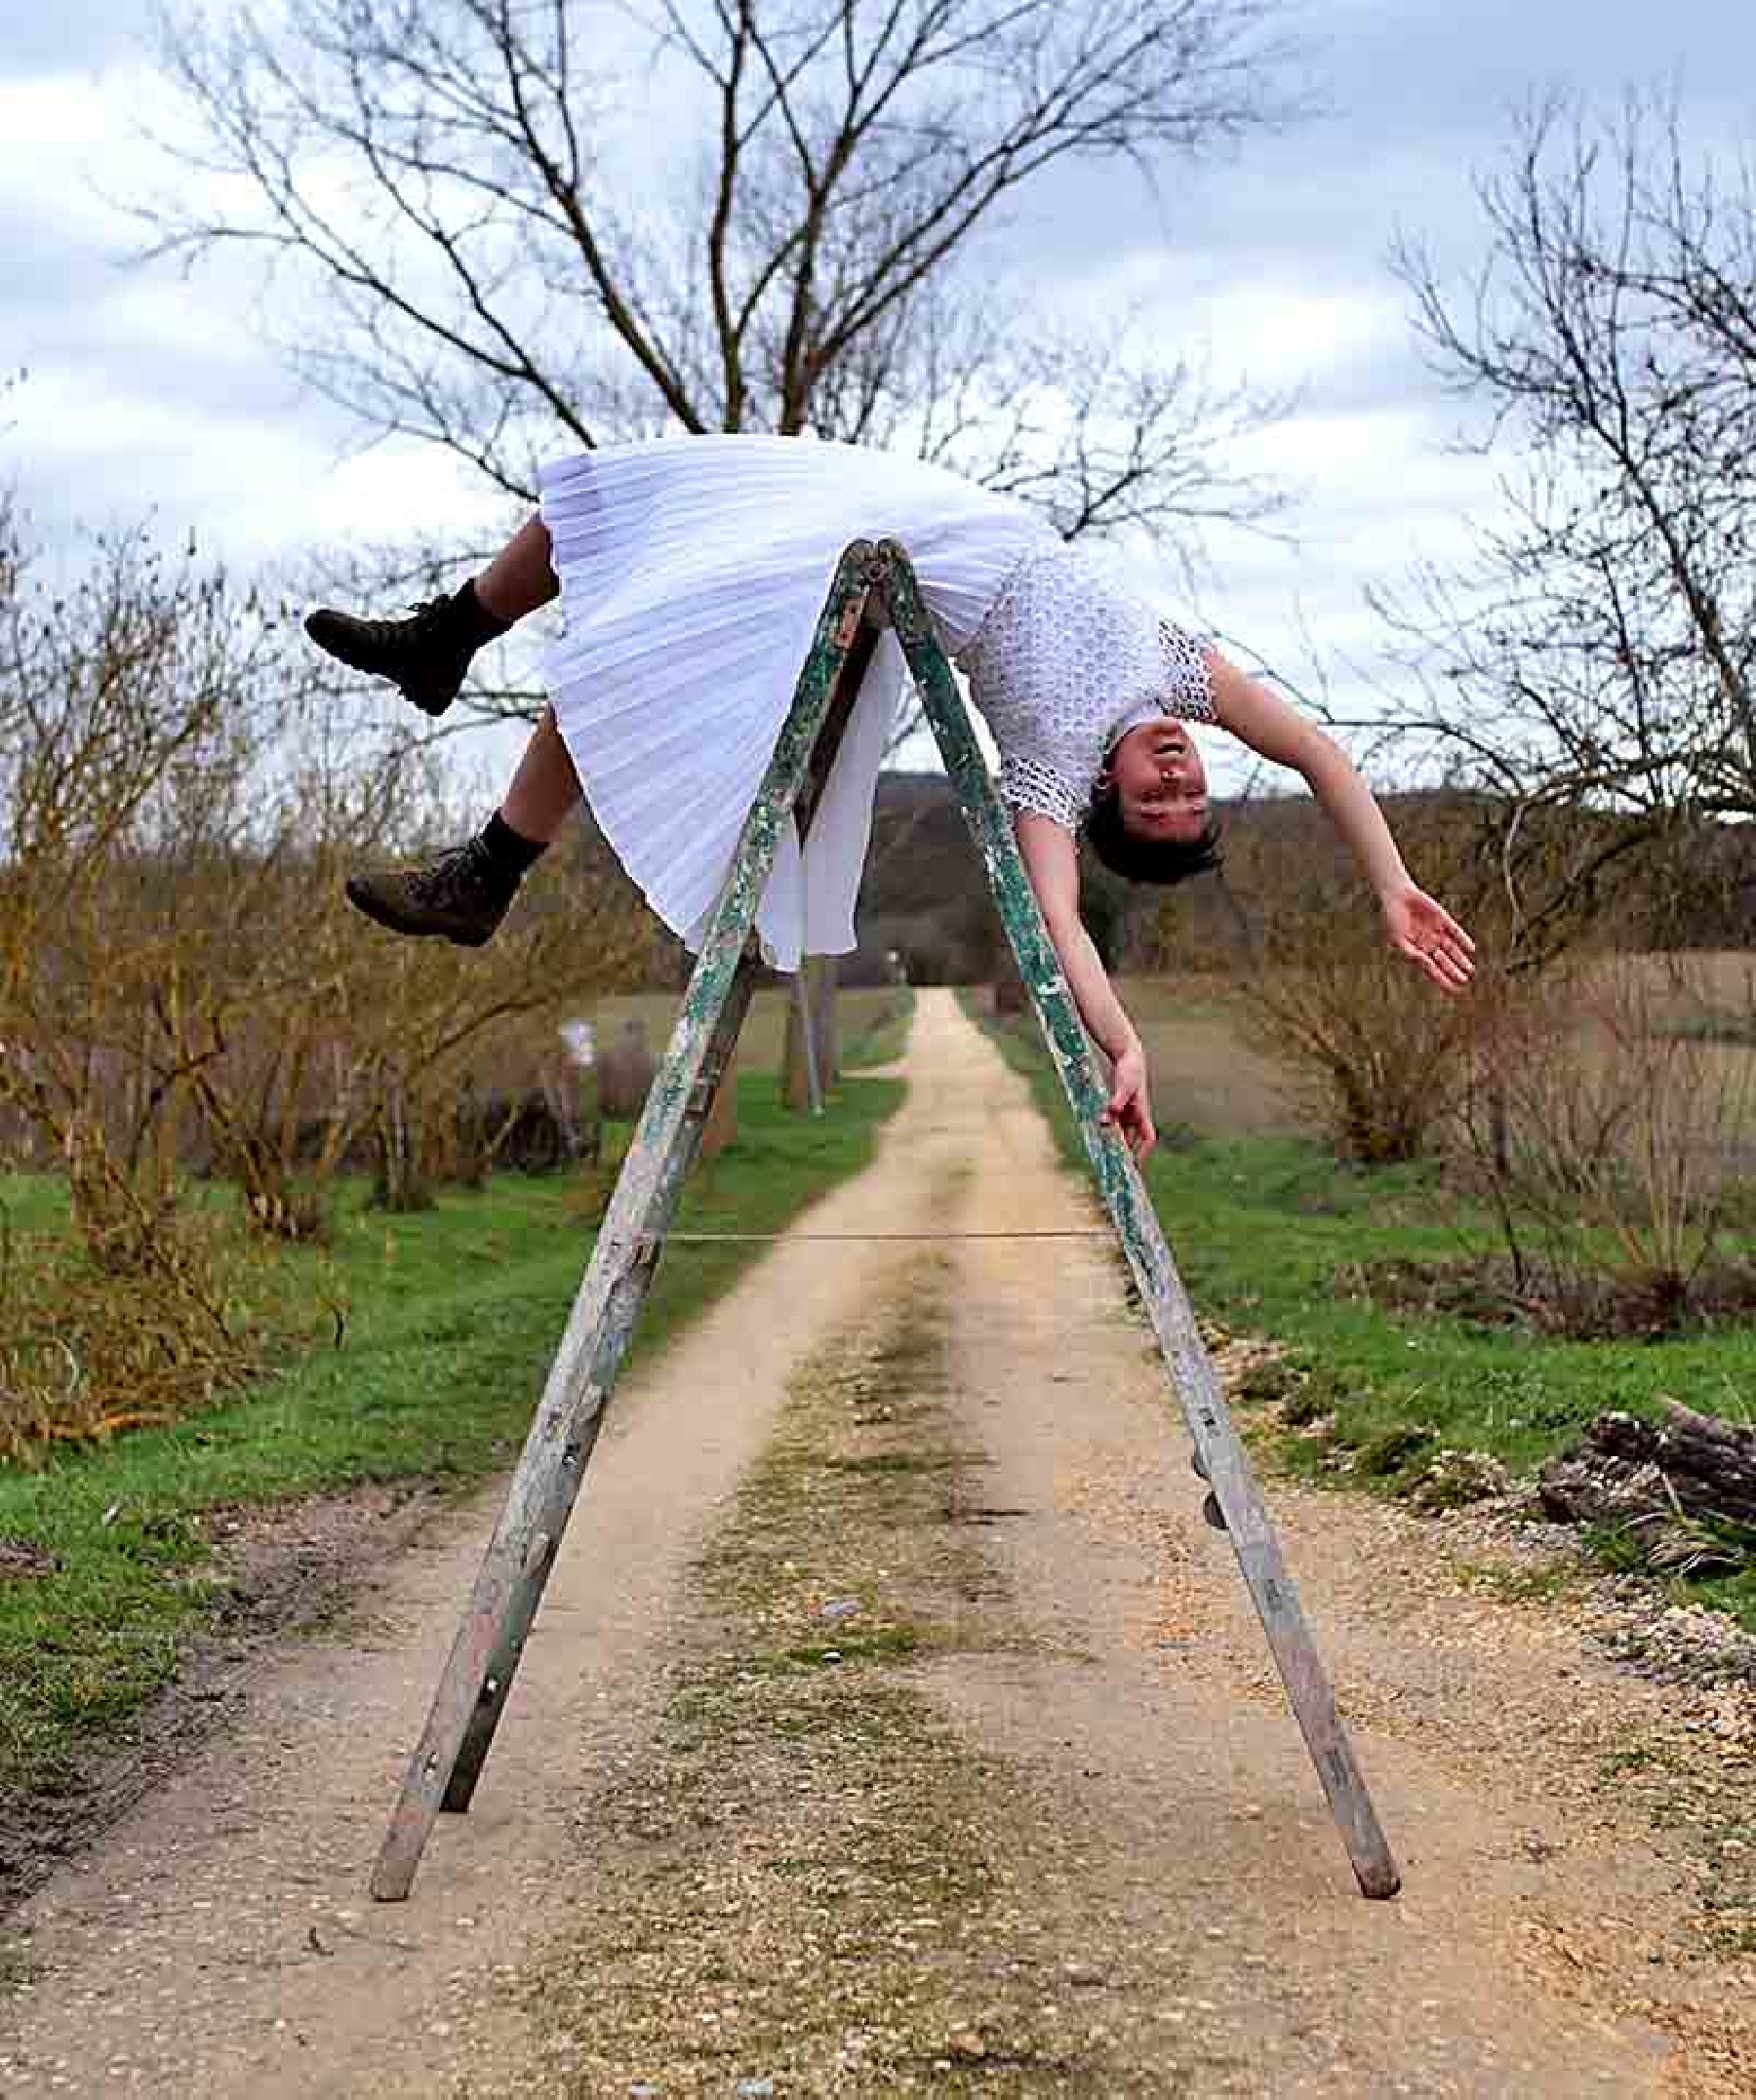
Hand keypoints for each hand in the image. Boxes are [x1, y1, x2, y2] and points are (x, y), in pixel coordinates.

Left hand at [1100, 1041, 1156, 1160]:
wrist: (1127, 1057)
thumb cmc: (1130, 1071)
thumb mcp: (1123, 1086)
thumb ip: (1115, 1103)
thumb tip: (1106, 1120)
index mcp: (1142, 1113)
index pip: (1148, 1138)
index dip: (1144, 1151)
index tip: (1135, 1164)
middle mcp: (1136, 1115)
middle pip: (1132, 1140)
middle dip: (1126, 1154)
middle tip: (1116, 1168)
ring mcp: (1126, 1112)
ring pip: (1122, 1134)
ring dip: (1115, 1144)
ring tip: (1106, 1159)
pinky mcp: (1117, 1108)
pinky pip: (1113, 1125)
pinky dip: (1107, 1132)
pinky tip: (1097, 1139)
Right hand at [1383, 885, 1475, 994]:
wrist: (1397, 895)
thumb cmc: (1392, 918)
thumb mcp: (1399, 940)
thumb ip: (1412, 954)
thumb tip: (1429, 966)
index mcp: (1416, 950)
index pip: (1432, 969)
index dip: (1442, 979)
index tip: (1452, 989)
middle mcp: (1428, 943)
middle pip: (1444, 961)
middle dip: (1453, 971)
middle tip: (1464, 981)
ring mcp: (1436, 932)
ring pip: (1452, 949)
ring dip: (1461, 959)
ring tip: (1470, 969)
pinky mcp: (1443, 920)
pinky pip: (1456, 932)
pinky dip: (1463, 940)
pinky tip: (1471, 948)